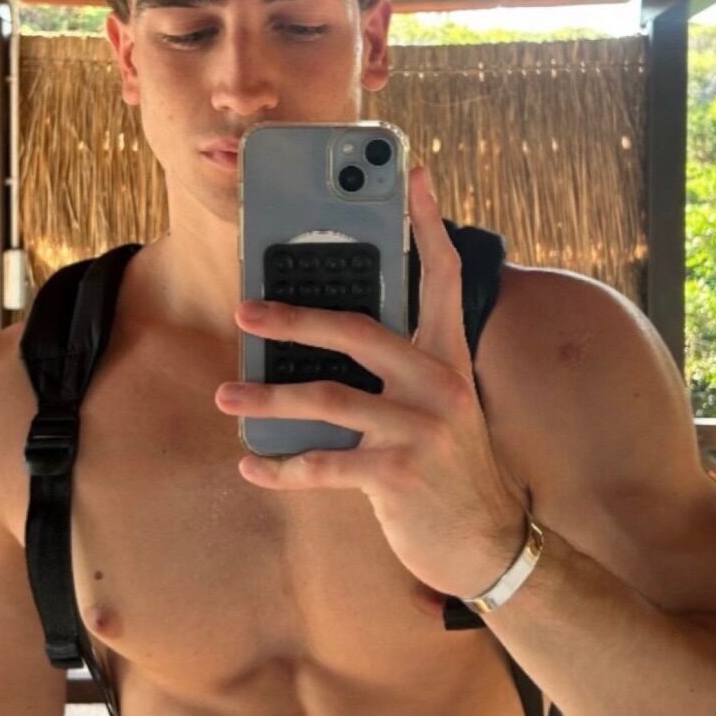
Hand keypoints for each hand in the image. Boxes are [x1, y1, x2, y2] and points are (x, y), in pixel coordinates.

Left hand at [215, 165, 526, 599]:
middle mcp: (441, 385)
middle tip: (245, 311)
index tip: (412, 173)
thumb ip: (400, 371)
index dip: (427, 223)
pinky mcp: (400, 476)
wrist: (488, 543)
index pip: (443, 277)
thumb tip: (324, 346)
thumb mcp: (439, 409)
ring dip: (267, 400)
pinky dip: (281, 468)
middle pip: (359, 330)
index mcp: (450, 359)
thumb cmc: (450, 468)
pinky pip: (324, 465)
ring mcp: (422, 430)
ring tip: (226, 399)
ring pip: (328, 399)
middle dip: (295, 318)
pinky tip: (252, 466)